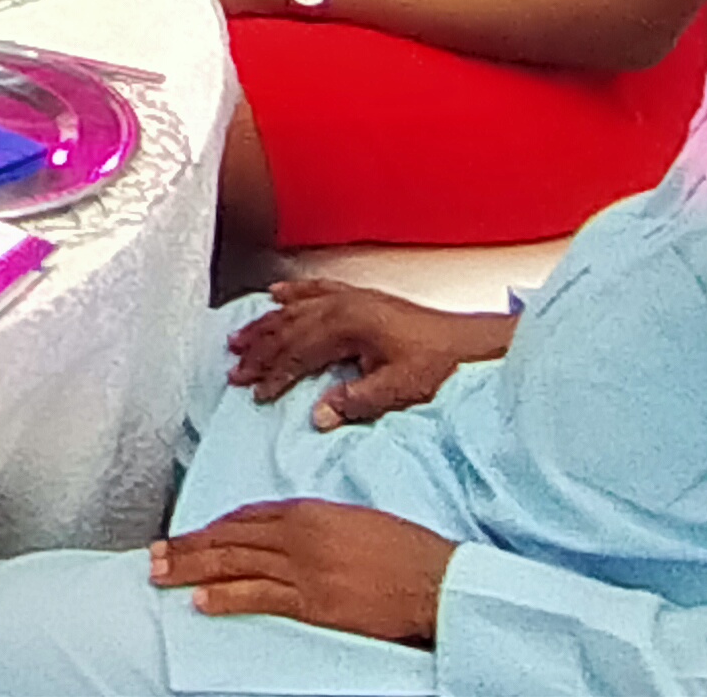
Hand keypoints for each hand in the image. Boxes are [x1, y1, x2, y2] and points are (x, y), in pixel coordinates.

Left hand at [150, 501, 453, 645]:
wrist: (436, 580)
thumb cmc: (404, 550)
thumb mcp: (353, 521)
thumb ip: (315, 524)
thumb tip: (286, 531)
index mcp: (308, 511)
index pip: (245, 517)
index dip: (212, 528)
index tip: (188, 536)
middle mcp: (298, 535)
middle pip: (229, 538)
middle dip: (188, 546)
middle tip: (154, 553)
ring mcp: (304, 569)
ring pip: (234, 565)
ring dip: (192, 569)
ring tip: (160, 574)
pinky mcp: (314, 603)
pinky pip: (261, 597)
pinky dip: (227, 598)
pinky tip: (200, 601)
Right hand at [227, 279, 513, 427]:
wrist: (471, 341)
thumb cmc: (439, 365)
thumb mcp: (399, 391)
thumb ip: (355, 402)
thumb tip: (317, 416)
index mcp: (347, 326)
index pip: (298, 354)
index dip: (274, 375)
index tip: (256, 393)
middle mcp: (342, 305)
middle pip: (288, 329)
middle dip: (259, 351)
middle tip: (234, 370)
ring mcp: (350, 298)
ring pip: (294, 309)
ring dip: (265, 325)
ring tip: (239, 338)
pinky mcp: (361, 297)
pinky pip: (315, 290)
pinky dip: (292, 293)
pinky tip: (276, 295)